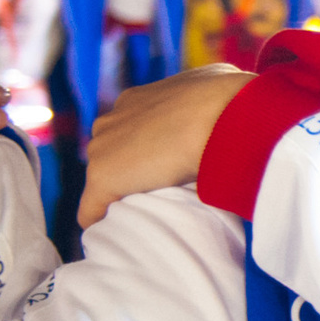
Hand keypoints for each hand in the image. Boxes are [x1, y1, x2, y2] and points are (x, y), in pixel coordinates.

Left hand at [78, 65, 253, 226]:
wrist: (218, 114)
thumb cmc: (228, 99)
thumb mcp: (218, 84)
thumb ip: (209, 95)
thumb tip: (228, 100)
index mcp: (137, 99)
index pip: (130, 130)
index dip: (149, 151)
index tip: (169, 167)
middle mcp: (112, 119)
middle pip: (111, 154)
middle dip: (132, 171)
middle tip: (163, 190)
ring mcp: (103, 148)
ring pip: (103, 180)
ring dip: (122, 195)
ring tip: (148, 213)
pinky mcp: (102, 178)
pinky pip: (91, 211)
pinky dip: (101, 223)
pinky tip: (116, 235)